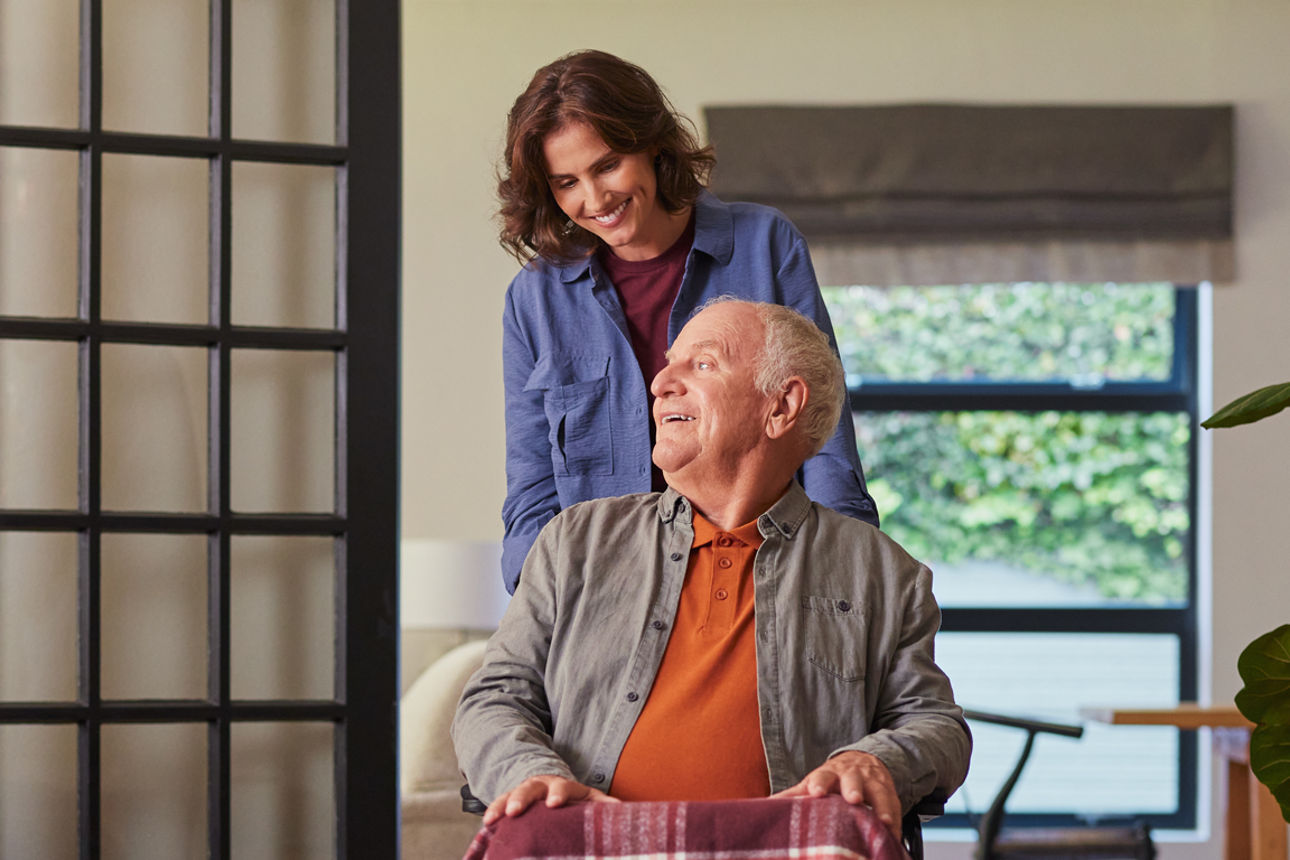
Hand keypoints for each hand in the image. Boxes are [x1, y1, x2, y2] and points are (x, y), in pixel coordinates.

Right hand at [482, 774, 617, 824]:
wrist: (554, 792)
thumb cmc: (575, 802)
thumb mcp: (589, 801)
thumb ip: (603, 806)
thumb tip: (622, 810)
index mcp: (565, 786)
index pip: (562, 787)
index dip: (558, 794)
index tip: (554, 804)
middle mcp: (542, 786)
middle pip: (531, 788)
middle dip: (522, 798)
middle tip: (515, 811)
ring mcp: (525, 793)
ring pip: (512, 794)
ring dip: (503, 805)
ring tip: (493, 819)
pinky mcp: (511, 802)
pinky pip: (499, 804)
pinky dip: (493, 812)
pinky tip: (487, 823)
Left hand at [771, 751, 900, 837]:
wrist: (863, 761)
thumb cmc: (833, 778)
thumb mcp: (814, 783)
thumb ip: (794, 796)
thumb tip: (764, 807)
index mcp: (828, 774)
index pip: (821, 777)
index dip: (819, 784)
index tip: (816, 793)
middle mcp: (851, 775)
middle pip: (851, 779)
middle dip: (853, 788)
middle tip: (853, 798)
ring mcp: (872, 782)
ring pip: (878, 791)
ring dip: (881, 806)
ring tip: (883, 822)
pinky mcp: (889, 792)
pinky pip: (894, 805)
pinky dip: (895, 820)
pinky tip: (894, 833)